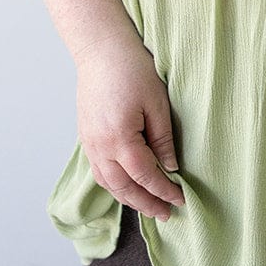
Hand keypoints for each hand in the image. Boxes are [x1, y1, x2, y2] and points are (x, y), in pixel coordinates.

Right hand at [76, 37, 184, 220]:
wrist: (101, 50)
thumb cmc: (132, 69)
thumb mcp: (157, 103)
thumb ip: (163, 139)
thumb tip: (170, 168)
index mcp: (120, 138)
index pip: (145, 176)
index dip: (163, 191)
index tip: (179, 199)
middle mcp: (100, 147)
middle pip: (124, 187)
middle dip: (146, 203)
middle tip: (166, 214)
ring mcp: (89, 143)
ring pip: (108, 183)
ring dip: (129, 198)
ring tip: (148, 206)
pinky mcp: (85, 137)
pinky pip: (99, 171)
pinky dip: (114, 185)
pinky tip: (127, 186)